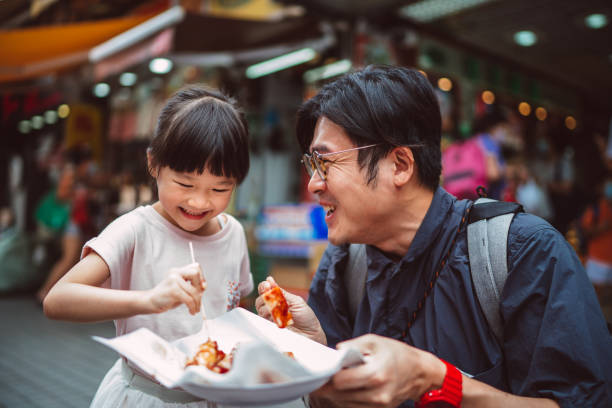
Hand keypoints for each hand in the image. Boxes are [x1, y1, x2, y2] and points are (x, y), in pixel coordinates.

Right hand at [146, 262, 206, 314]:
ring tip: (195, 309)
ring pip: (194, 290)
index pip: (196, 266)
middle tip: (197, 298)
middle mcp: (175, 273)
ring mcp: (173, 280)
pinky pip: (189, 299)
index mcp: (177, 271)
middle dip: (199, 288)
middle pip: (195, 273)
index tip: (202, 287)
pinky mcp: (173, 290)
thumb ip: (192, 286)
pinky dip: (192, 307)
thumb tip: (204, 286)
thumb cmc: (167, 297)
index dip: (202, 276)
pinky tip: (191, 311)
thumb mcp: (181, 289)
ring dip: (197, 302)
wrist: (150, 302)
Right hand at [255, 277, 326, 344]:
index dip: (263, 287)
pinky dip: (271, 318)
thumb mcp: (296, 301)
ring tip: (281, 310)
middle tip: (275, 299)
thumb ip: (281, 292)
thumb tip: (269, 279)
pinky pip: (264, 322)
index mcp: (277, 300)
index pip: (264, 291)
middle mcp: (271, 309)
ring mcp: (270, 320)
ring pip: (261, 311)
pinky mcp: (270, 329)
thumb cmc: (305, 317)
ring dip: (270, 308)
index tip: (267, 285)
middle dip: (265, 297)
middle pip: (259, 301)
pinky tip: (279, 318)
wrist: (311, 334)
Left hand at [311, 334, 444, 407]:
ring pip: (345, 403)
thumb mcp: (373, 341)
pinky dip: (345, 399)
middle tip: (318, 377)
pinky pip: (354, 406)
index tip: (319, 371)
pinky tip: (344, 388)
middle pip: (340, 395)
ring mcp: (378, 404)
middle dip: (327, 386)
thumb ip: (351, 346)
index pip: (340, 382)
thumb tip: (333, 353)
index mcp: (375, 374)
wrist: (419, 371)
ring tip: (330, 382)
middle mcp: (377, 393)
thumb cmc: (397, 353)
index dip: (327, 376)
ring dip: (335, 394)